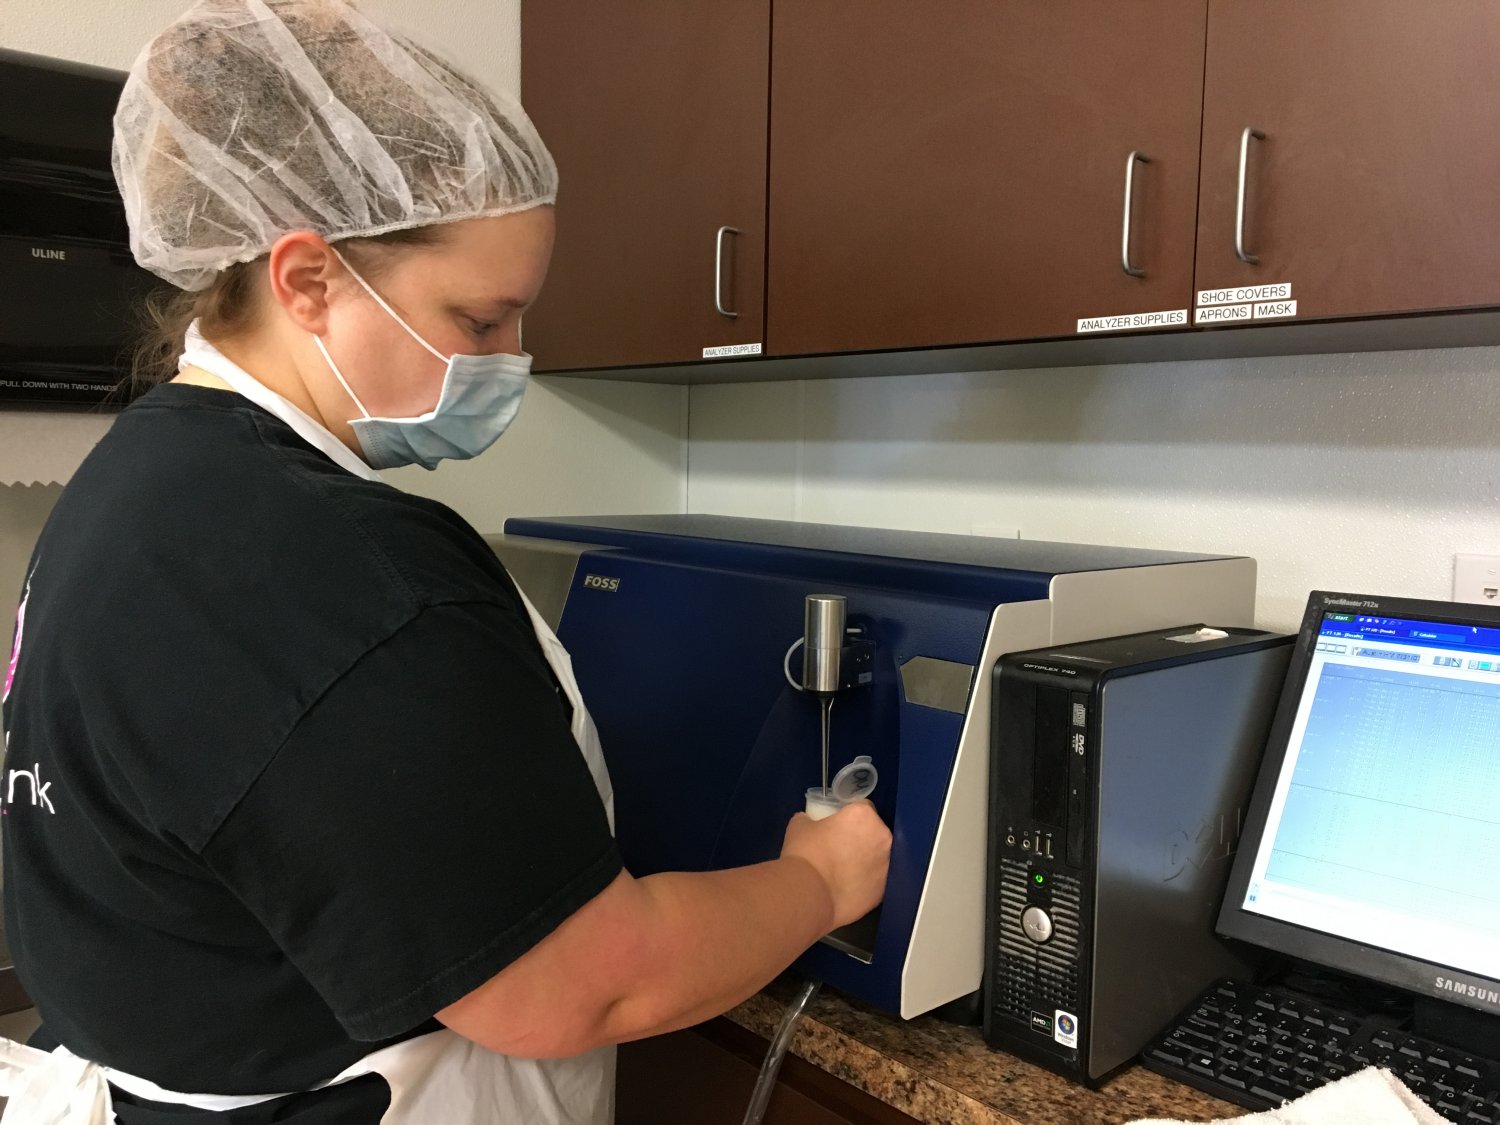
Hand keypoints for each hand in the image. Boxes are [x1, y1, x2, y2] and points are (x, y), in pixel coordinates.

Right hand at [780, 800, 891, 928]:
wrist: (809, 895)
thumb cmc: (805, 853)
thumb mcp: (800, 825)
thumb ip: (810, 819)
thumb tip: (809, 821)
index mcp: (864, 816)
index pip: (863, 808)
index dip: (850, 816)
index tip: (838, 826)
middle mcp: (882, 837)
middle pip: (875, 832)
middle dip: (862, 838)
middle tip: (840, 848)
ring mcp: (886, 865)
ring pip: (878, 858)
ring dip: (866, 860)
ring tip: (844, 872)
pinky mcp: (884, 890)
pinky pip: (876, 880)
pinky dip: (865, 882)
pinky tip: (847, 888)